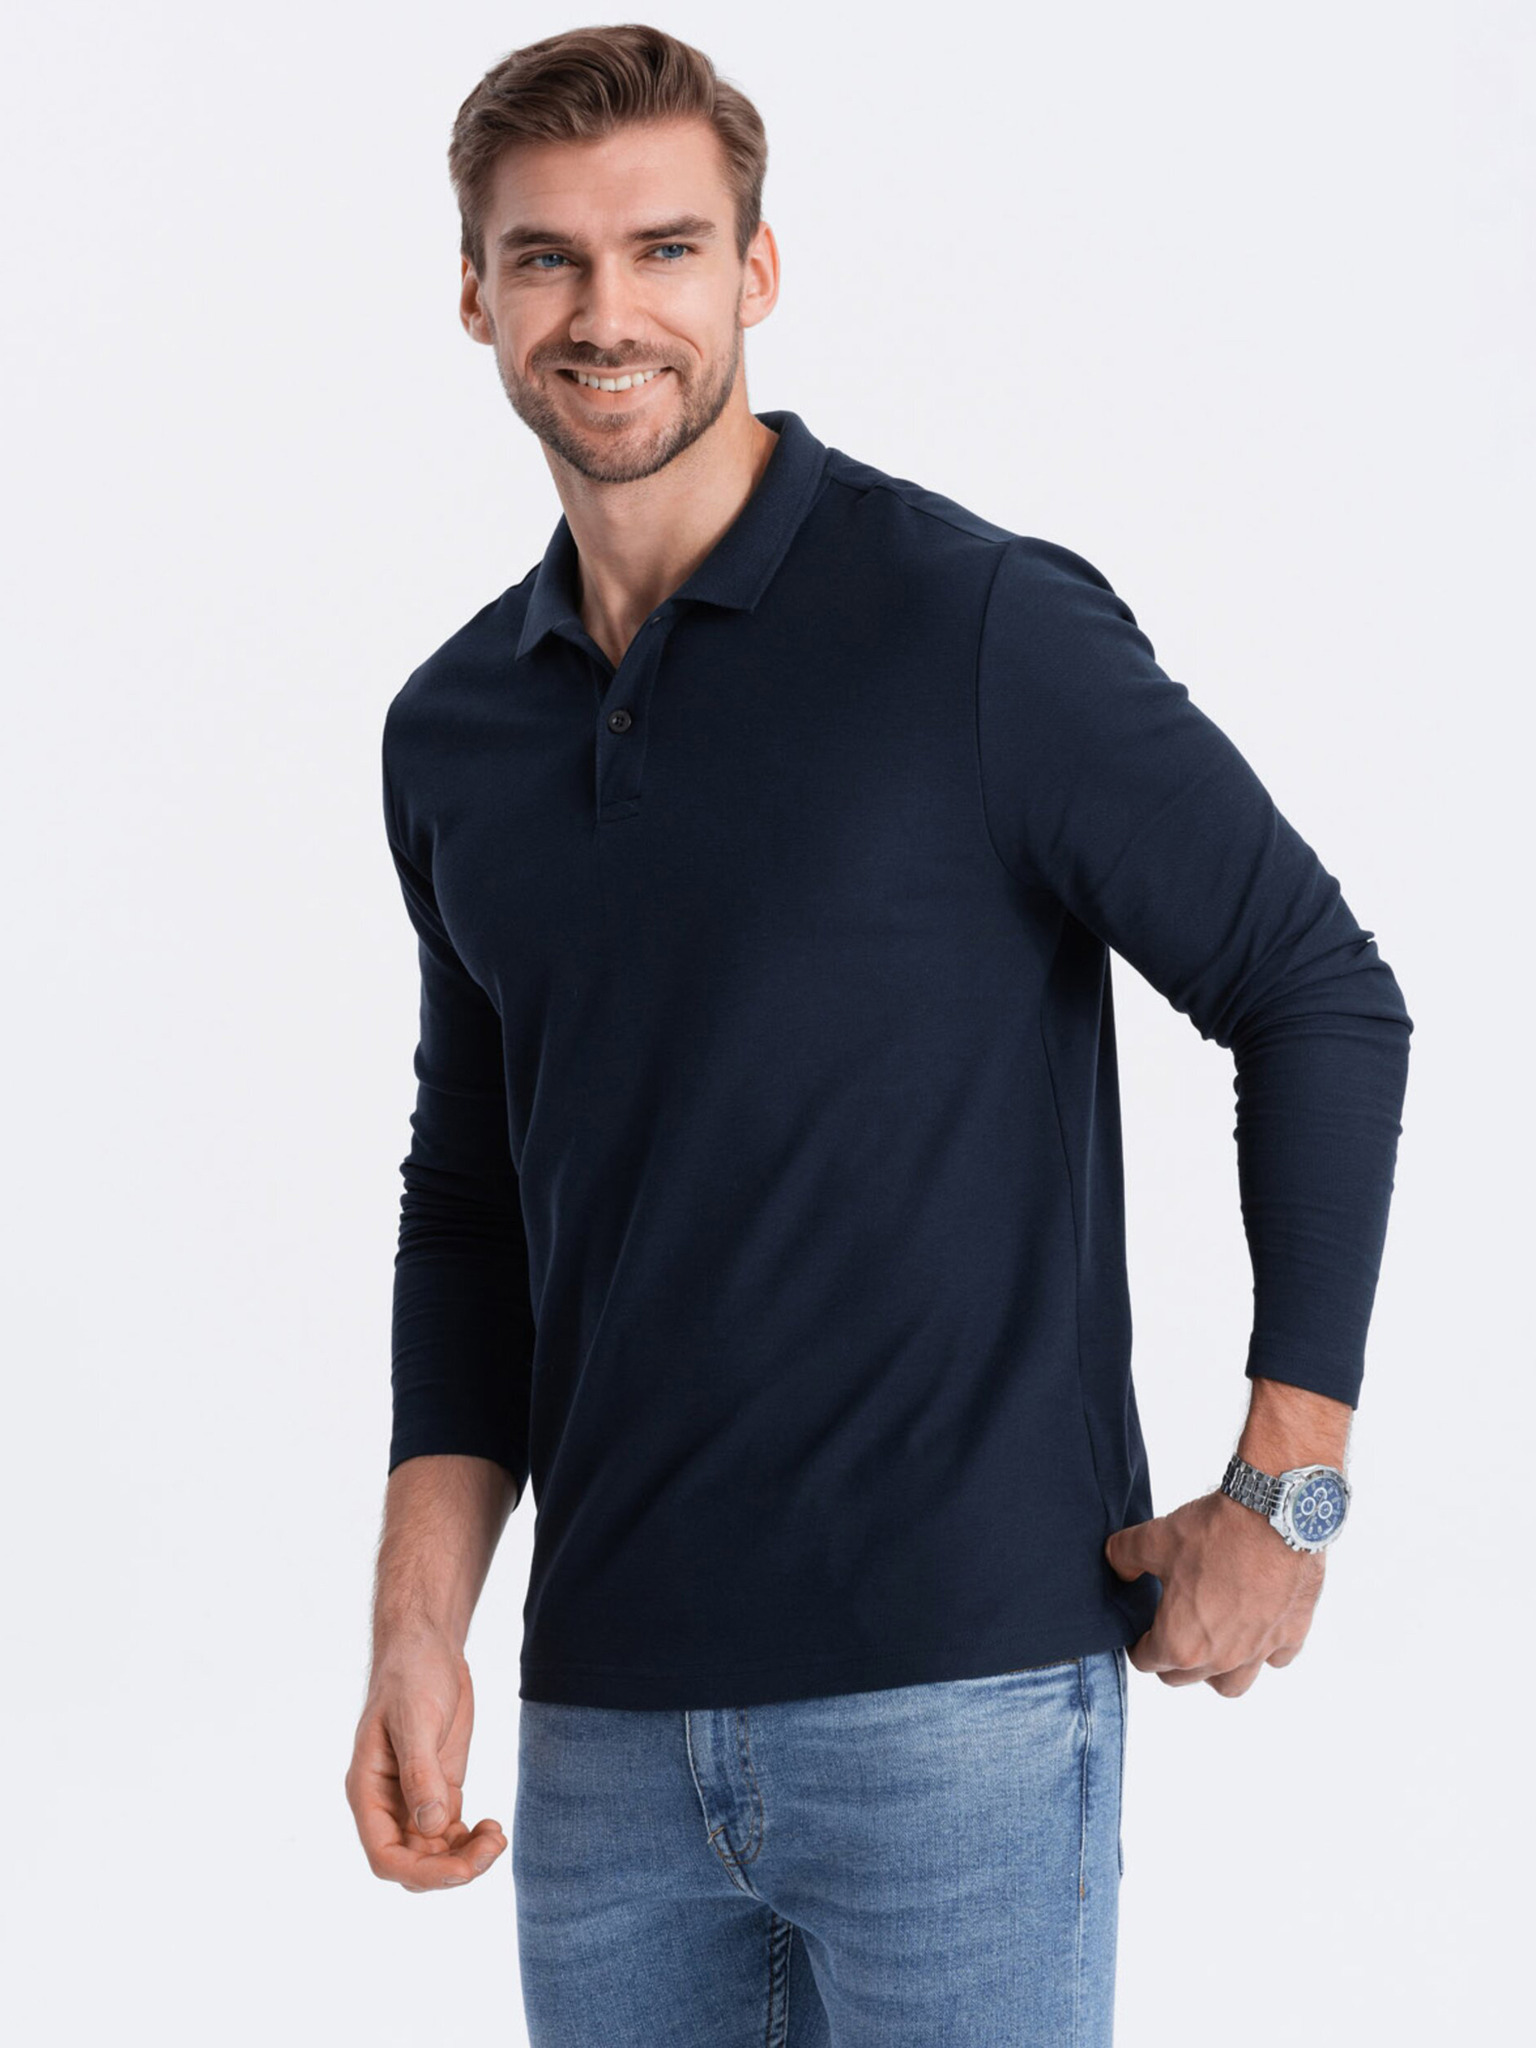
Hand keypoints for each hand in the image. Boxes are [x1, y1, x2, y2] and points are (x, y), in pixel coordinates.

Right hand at [345, 1627, 507, 1889]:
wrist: (427, 1646)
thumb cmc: (411, 1675)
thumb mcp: (416, 1719)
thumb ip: (421, 1773)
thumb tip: (432, 1826)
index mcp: (367, 1791)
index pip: (385, 1856)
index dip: (422, 1873)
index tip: (463, 1871)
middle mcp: (387, 1804)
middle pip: (412, 1863)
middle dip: (451, 1869)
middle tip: (493, 1848)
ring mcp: (413, 1799)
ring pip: (434, 1855)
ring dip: (466, 1858)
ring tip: (497, 1837)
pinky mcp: (439, 1789)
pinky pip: (450, 1835)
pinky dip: (471, 1842)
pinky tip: (493, 1828)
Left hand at [1104, 1490, 1325, 1696]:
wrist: (1276, 1514)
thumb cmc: (1215, 1532)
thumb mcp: (1153, 1538)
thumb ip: (1124, 1557)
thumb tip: (1117, 1567)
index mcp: (1180, 1643)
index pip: (1146, 1661)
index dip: (1137, 1643)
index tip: (1140, 1628)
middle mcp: (1220, 1659)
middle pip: (1183, 1678)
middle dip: (1170, 1657)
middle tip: (1168, 1626)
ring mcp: (1259, 1651)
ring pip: (1231, 1684)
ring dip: (1216, 1669)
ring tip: (1210, 1639)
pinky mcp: (1292, 1635)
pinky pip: (1275, 1660)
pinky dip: (1263, 1650)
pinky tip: (1254, 1624)